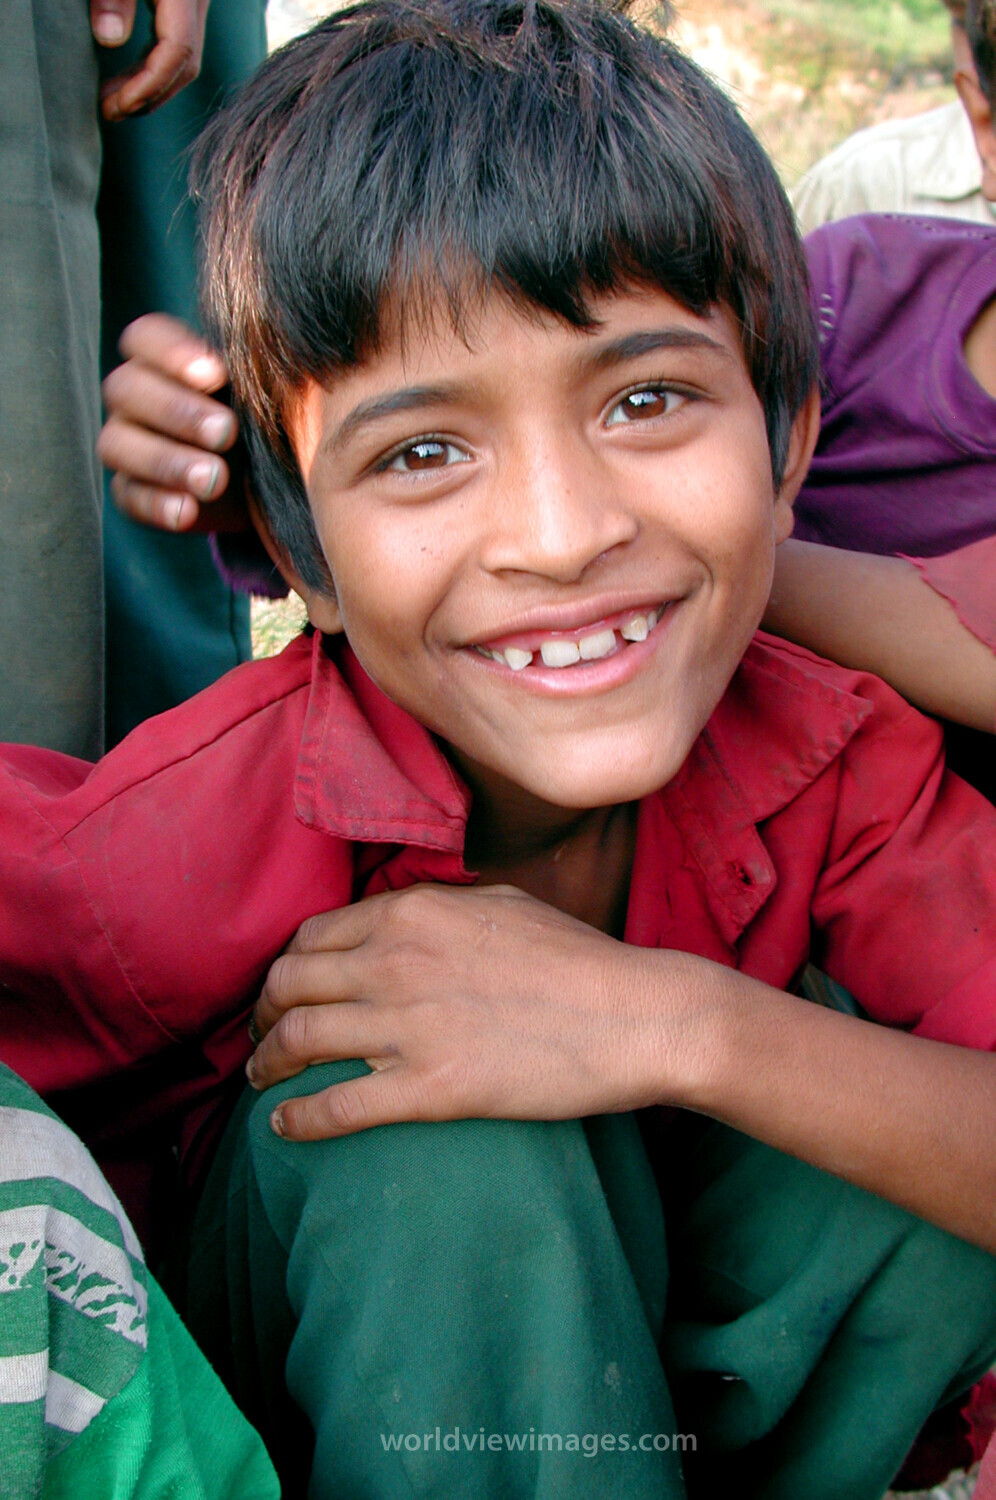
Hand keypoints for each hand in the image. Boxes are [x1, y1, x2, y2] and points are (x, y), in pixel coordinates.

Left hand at [93, 0, 209, 119]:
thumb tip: (109, 39)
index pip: (179, 49)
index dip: (152, 84)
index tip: (121, 105)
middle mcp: (195, 0)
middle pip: (185, 61)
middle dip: (150, 94)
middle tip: (111, 112)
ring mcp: (191, 4)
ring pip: (181, 58)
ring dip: (149, 86)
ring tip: (113, 102)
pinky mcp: (180, 4)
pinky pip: (173, 45)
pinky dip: (150, 68)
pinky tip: (125, 80)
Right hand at [98, 314, 250, 531]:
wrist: (266, 480)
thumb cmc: (262, 418)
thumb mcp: (264, 391)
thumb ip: (256, 370)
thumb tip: (269, 349)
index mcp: (161, 358)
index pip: (144, 338)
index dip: (171, 351)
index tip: (217, 374)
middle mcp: (133, 397)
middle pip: (125, 388)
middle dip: (177, 410)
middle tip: (227, 431)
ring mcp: (125, 444)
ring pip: (116, 444)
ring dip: (166, 461)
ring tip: (214, 479)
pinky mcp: (131, 491)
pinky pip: (128, 495)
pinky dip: (157, 505)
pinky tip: (189, 510)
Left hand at [247, 884, 679, 1139]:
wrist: (633, 1015)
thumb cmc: (578, 958)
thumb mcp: (500, 905)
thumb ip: (438, 910)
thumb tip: (404, 921)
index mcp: (409, 914)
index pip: (311, 938)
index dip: (286, 969)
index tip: (284, 992)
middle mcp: (393, 962)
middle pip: (288, 985)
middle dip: (262, 1014)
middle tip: (261, 1038)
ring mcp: (407, 1025)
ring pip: (296, 1041)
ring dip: (265, 1064)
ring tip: (262, 1080)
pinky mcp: (427, 1088)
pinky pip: (334, 1106)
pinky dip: (296, 1119)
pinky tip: (283, 1127)